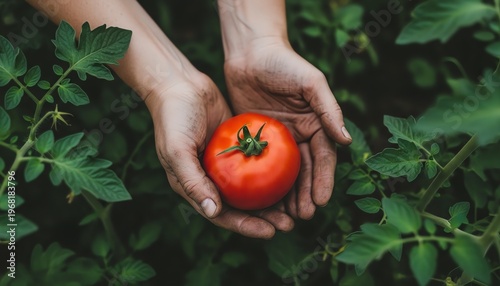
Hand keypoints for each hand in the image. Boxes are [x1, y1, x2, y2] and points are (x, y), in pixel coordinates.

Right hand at [145, 72, 293, 238]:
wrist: (179, 84)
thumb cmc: (173, 118)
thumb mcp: (178, 151)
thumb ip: (193, 182)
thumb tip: (214, 212)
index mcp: (194, 186)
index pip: (222, 215)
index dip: (246, 226)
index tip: (270, 232)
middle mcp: (211, 179)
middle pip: (241, 206)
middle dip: (264, 218)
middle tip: (289, 223)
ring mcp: (224, 163)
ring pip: (251, 187)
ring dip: (271, 198)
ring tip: (295, 204)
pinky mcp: (235, 145)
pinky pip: (255, 162)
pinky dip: (270, 171)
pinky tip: (291, 174)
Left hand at [224, 40, 351, 219]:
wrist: (250, 53)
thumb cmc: (284, 63)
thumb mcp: (311, 83)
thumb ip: (329, 110)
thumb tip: (347, 141)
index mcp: (316, 124)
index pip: (323, 157)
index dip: (324, 180)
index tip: (322, 201)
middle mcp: (300, 135)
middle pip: (305, 171)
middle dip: (306, 195)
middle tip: (303, 216)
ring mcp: (278, 139)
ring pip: (285, 173)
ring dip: (288, 195)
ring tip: (286, 217)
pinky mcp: (256, 139)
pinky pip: (261, 165)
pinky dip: (264, 183)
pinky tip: (263, 200)